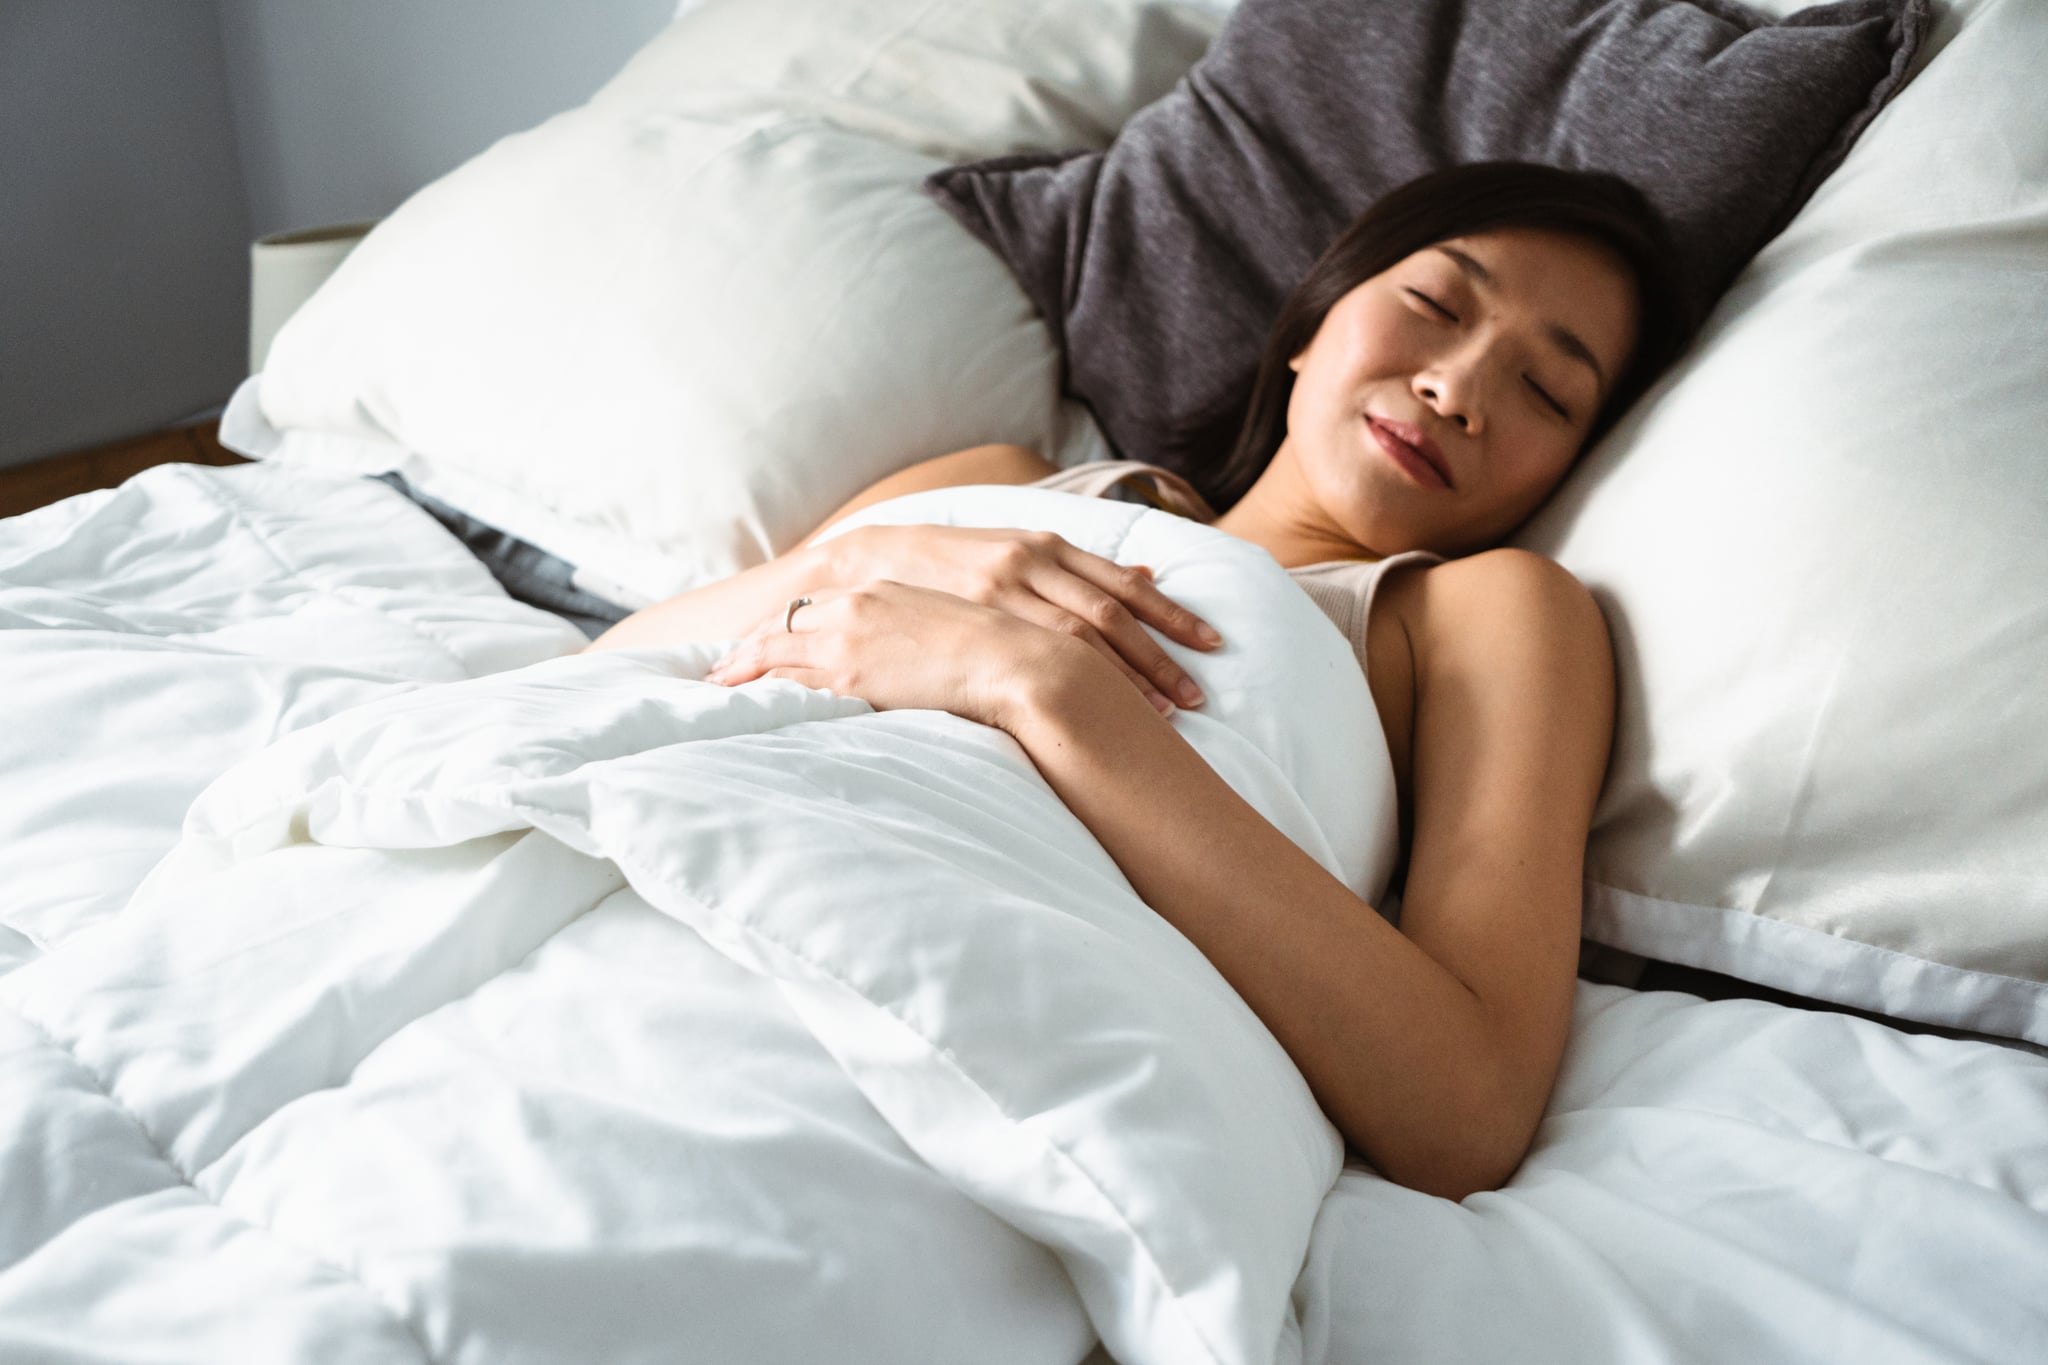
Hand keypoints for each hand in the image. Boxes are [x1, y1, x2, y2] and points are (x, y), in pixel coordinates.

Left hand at [702, 580, 1135, 730]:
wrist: (1026, 665)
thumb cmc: (1006, 659)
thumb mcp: (965, 636)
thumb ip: (940, 643)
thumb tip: (946, 660)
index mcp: (886, 594)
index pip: (819, 611)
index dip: (786, 630)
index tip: (759, 646)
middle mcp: (860, 608)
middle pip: (785, 625)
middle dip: (747, 649)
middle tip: (714, 669)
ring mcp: (851, 638)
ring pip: (773, 651)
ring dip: (739, 671)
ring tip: (710, 688)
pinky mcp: (850, 673)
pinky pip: (784, 680)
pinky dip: (752, 691)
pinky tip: (731, 704)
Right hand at [823, 523, 1217, 712]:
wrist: (875, 560)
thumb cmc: (959, 563)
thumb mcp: (1021, 550)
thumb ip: (1081, 568)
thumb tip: (1149, 576)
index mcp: (1049, 546)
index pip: (1124, 585)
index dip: (1173, 616)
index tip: (1213, 644)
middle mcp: (1031, 562)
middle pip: (1111, 615)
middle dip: (1160, 657)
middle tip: (1197, 698)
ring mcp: (1000, 591)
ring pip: (1078, 637)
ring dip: (1125, 676)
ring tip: (1163, 713)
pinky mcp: (970, 616)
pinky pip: (1031, 654)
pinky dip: (1073, 681)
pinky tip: (1098, 709)